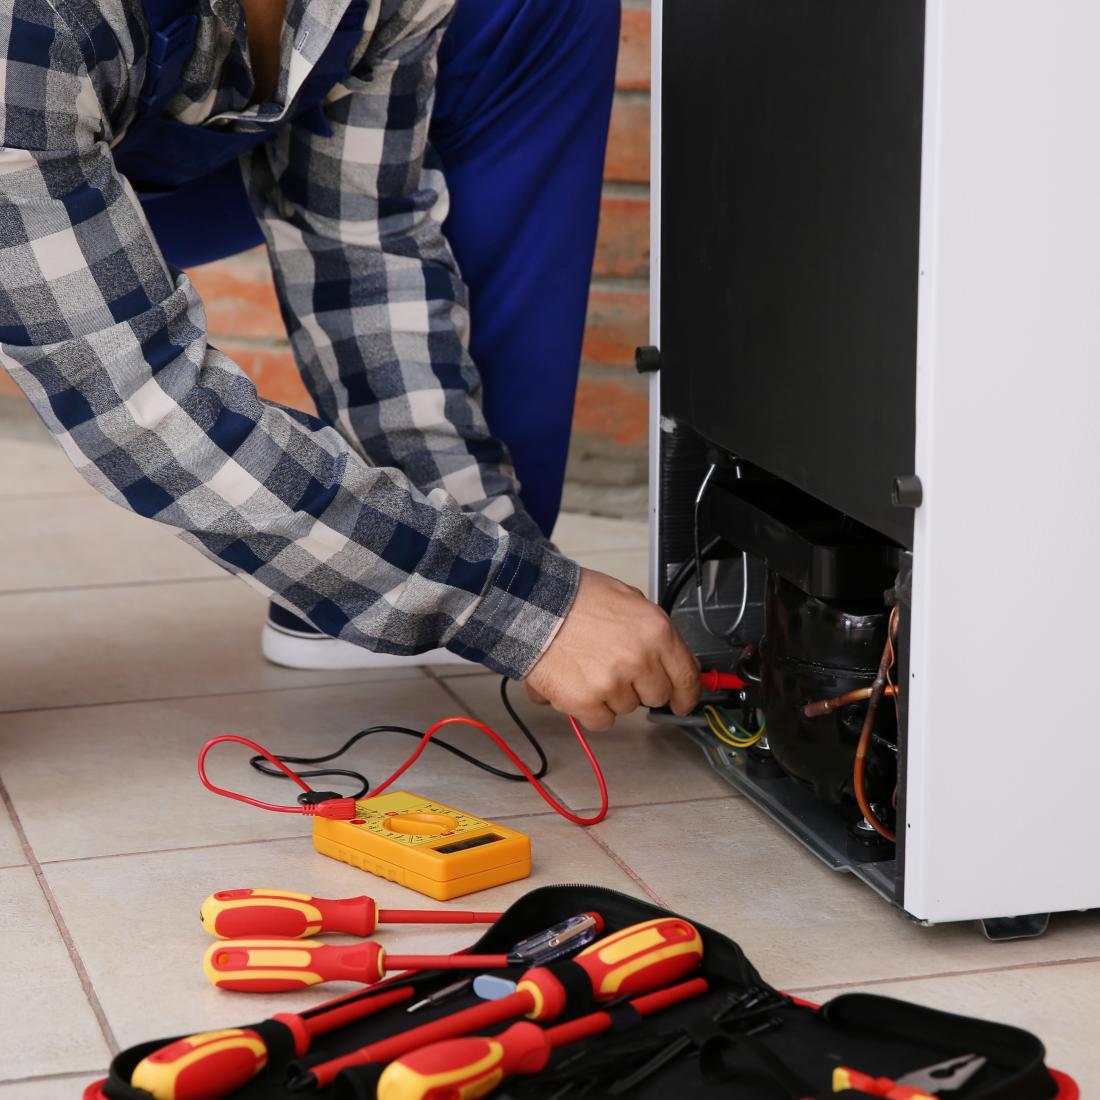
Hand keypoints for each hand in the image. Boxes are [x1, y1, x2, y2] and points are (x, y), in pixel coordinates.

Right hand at [524, 568, 700, 730]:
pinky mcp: (586, 701)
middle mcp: (639, 659)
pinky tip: (580, 684)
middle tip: (617, 668)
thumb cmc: (576, 598)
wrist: (533, 605)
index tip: (683, 702)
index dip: (687, 694)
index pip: (687, 676)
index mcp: (656, 631)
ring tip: (590, 666)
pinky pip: (602, 721)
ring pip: (627, 708)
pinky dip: (591, 709)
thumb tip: (677, 662)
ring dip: (612, 695)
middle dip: (640, 686)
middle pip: (656, 695)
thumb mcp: (630, 600)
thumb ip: (657, 634)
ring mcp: (613, 683)